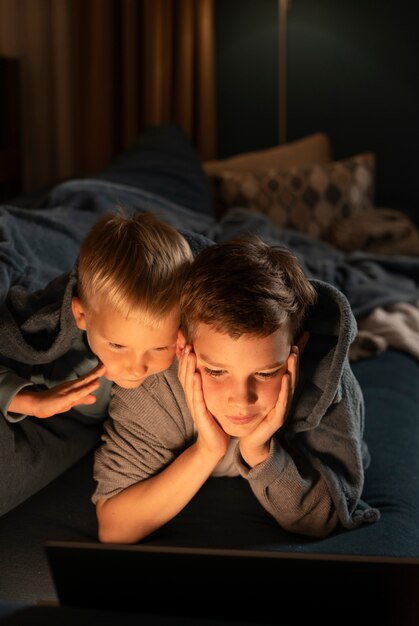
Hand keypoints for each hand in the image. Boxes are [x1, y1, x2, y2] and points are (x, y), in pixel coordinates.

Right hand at [28, 362, 105, 418]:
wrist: (37, 405)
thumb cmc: (54, 403)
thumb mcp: (71, 402)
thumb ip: (82, 399)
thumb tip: (94, 398)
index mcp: (74, 386)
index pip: (87, 379)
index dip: (97, 373)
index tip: (105, 367)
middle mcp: (72, 385)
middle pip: (87, 378)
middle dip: (97, 371)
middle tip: (107, 364)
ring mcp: (68, 390)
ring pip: (83, 383)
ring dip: (93, 376)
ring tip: (103, 370)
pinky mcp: (65, 397)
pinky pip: (78, 392)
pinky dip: (87, 388)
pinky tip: (94, 385)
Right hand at [178, 346, 228, 459]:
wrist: (214, 445)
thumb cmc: (214, 421)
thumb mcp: (210, 400)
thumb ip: (208, 387)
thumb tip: (210, 369)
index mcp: (194, 394)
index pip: (187, 372)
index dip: (185, 358)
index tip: (186, 341)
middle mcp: (191, 398)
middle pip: (185, 375)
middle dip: (185, 358)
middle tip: (187, 342)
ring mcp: (194, 406)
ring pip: (189, 383)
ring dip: (189, 368)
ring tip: (190, 354)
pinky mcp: (200, 415)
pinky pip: (197, 398)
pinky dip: (196, 386)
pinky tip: (196, 375)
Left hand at [239, 332, 308, 466]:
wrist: (249, 443)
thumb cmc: (251, 419)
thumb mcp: (252, 395)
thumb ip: (252, 379)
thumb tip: (246, 358)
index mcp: (278, 392)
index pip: (287, 369)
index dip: (293, 355)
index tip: (301, 336)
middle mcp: (283, 399)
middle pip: (292, 375)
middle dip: (294, 359)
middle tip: (296, 342)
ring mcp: (281, 409)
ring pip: (290, 386)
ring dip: (292, 370)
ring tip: (293, 355)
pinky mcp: (277, 419)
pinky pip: (283, 402)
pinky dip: (285, 389)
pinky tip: (286, 377)